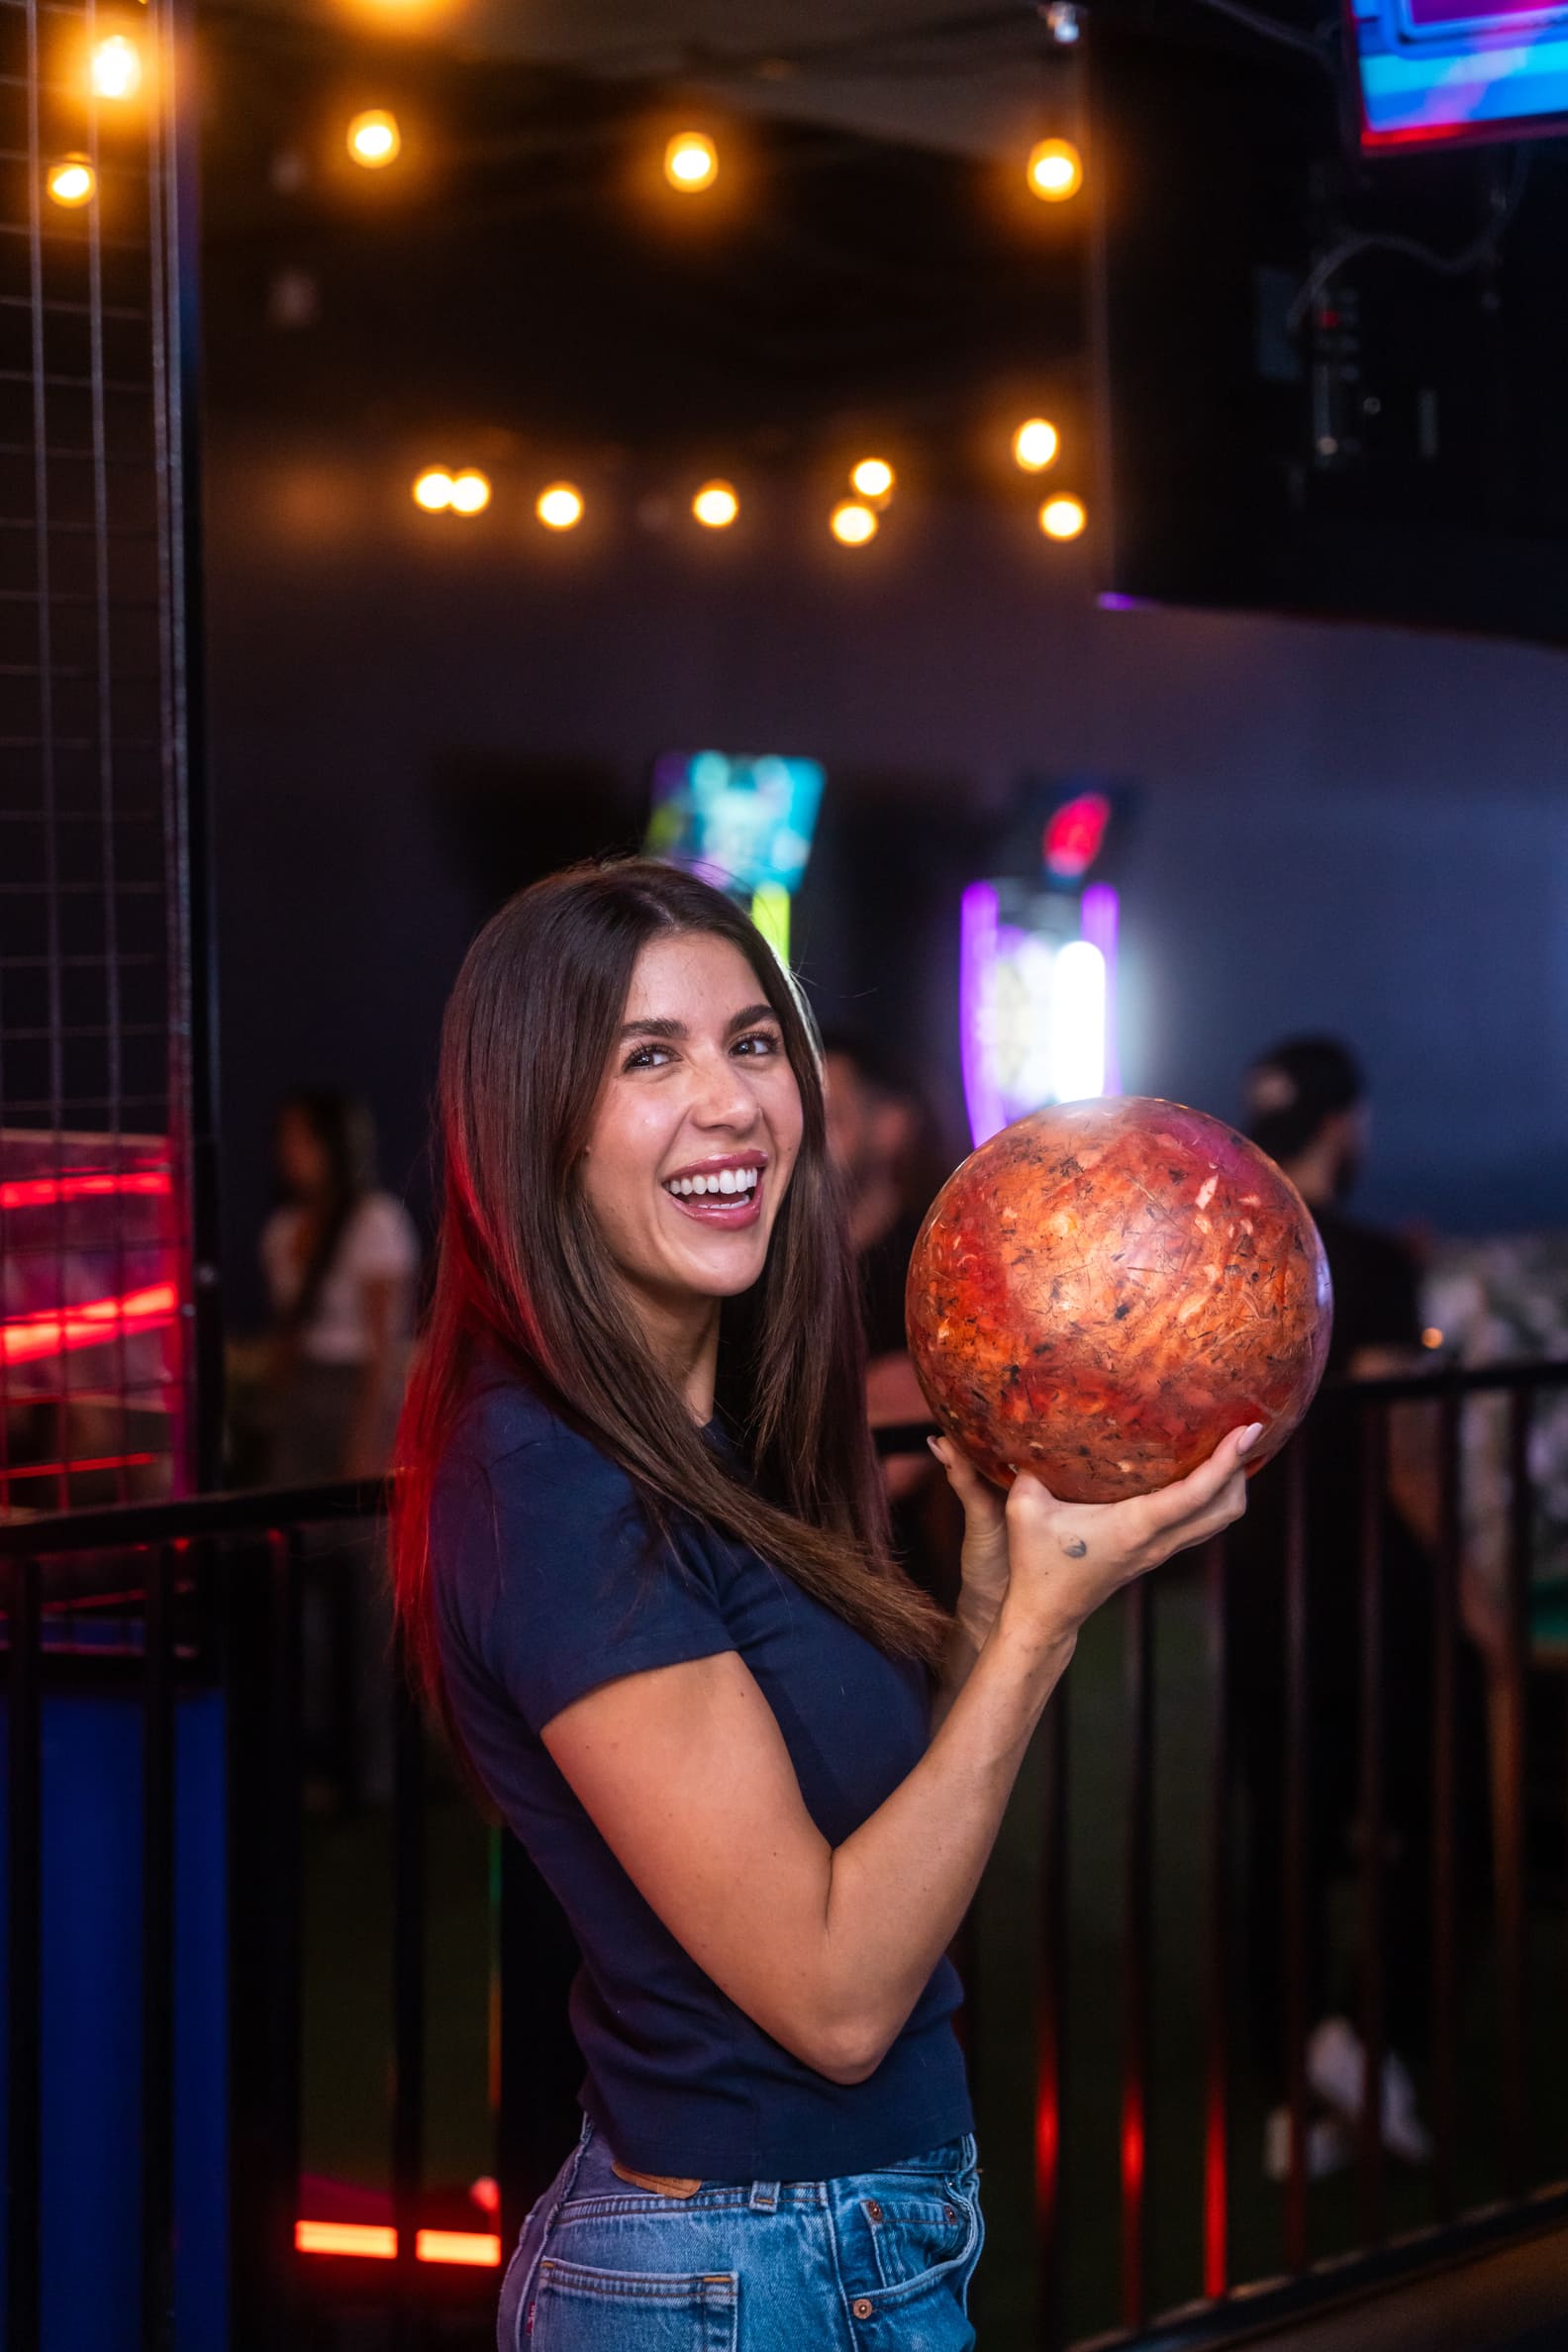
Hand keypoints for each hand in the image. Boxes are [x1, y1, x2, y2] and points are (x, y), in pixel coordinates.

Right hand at [930, 1422, 1259, 1650]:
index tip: (1249, 1429)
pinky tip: (1198, 1471)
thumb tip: (1028, 1425)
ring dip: (1232, 1484)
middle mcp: (1158, 1542)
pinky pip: (1201, 1523)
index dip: (1228, 1460)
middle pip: (1227, 1509)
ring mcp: (1160, 1551)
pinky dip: (1213, 1497)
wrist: (1046, 1616)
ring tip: (1230, 1445)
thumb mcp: (1024, 1508)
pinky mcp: (1155, 1554)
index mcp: (1135, 1528)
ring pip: (1220, 1520)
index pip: (1197, 1493)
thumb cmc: (1035, 1563)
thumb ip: (1028, 1467)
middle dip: (1242, 1469)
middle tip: (1244, 1428)